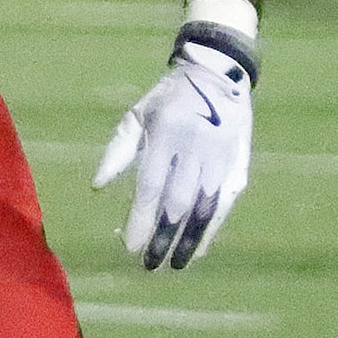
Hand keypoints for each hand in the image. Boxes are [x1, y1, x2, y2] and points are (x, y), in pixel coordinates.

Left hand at [92, 39, 253, 269]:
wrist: (219, 73)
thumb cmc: (169, 97)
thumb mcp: (138, 114)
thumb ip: (118, 150)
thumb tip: (98, 187)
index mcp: (167, 134)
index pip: (151, 186)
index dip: (140, 218)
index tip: (130, 246)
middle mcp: (196, 148)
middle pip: (177, 202)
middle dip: (163, 236)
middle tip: (149, 264)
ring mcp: (221, 157)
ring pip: (204, 207)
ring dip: (190, 240)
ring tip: (176, 264)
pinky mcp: (239, 164)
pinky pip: (224, 202)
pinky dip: (213, 227)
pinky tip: (202, 246)